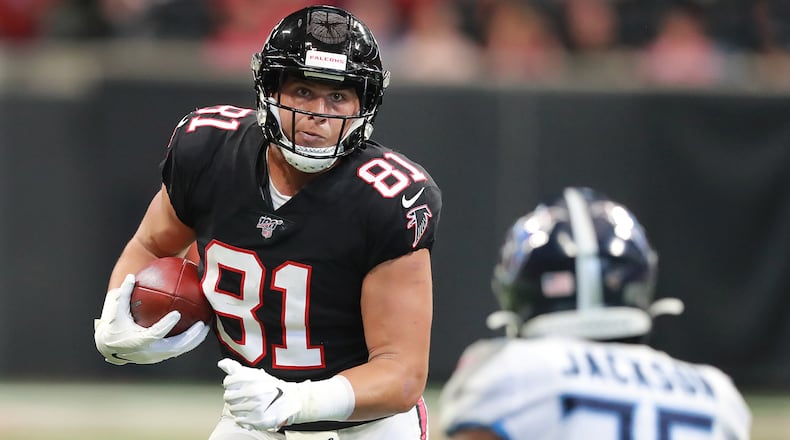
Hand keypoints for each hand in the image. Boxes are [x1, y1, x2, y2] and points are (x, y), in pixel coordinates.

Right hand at [94, 274, 209, 364]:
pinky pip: (178, 349)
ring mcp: (155, 357)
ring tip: (206, 326)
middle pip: (174, 347)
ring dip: (195, 340)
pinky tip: (200, 328)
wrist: (110, 347)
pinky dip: (190, 341)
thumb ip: (124, 293)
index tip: (177, 313)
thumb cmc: (114, 324)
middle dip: (190, 337)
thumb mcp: (115, 308)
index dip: (166, 325)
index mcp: (137, 341)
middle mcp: (148, 352)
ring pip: (179, 351)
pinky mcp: (160, 357)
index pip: (154, 334)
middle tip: (202, 323)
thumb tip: (132, 275)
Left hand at [218, 358, 300, 430]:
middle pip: (227, 396)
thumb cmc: (269, 386)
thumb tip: (221, 363)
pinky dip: (242, 417)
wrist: (289, 400)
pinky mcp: (256, 420)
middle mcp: (253, 392)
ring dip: (237, 407)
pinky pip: (238, 420)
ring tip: (248, 404)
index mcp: (252, 378)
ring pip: (232, 409)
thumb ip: (236, 369)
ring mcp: (255, 407)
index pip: (228, 382)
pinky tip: (250, 412)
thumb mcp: (255, 374)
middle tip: (243, 395)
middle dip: (233, 396)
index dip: (231, 384)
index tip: (237, 385)